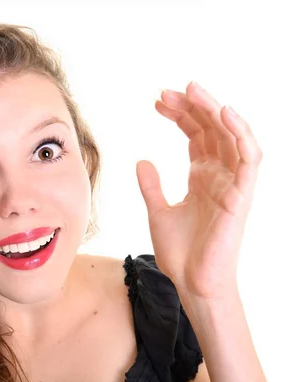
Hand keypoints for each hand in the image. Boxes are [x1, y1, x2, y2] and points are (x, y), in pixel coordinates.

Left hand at [136, 81, 261, 302]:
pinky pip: (249, 157)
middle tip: (167, 92)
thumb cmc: (179, 252)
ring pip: (230, 136)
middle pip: (211, 129)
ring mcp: (232, 183)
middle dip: (190, 107)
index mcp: (201, 177)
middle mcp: (219, 175)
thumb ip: (151, 186)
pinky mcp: (242, 195)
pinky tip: (222, 112)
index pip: (195, 135)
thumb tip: (141, 160)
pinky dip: (240, 132)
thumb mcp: (157, 211)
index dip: (180, 115)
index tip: (157, 101)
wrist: (191, 282)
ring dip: (213, 110)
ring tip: (191, 90)